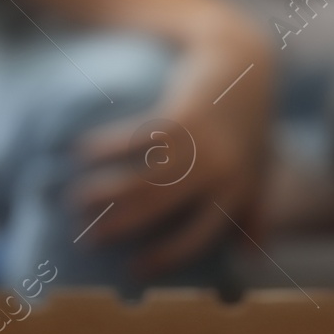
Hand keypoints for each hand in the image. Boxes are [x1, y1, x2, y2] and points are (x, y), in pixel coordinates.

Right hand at [71, 14, 273, 276]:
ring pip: (142, 180)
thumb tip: (249, 256)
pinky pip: (134, 140)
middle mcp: (218, 172)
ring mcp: (199, 145)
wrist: (245, 63)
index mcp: (237, 192)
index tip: (132, 271)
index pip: (197, 238)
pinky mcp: (179, 116)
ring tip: (74, 200)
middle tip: (87, 238)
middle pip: (160, 210)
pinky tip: (79, 152)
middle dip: (120, 226)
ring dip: (104, 192)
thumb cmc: (248, 122)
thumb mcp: (259, 168)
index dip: (164, 257)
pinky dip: (104, 147)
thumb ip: (256, 209)